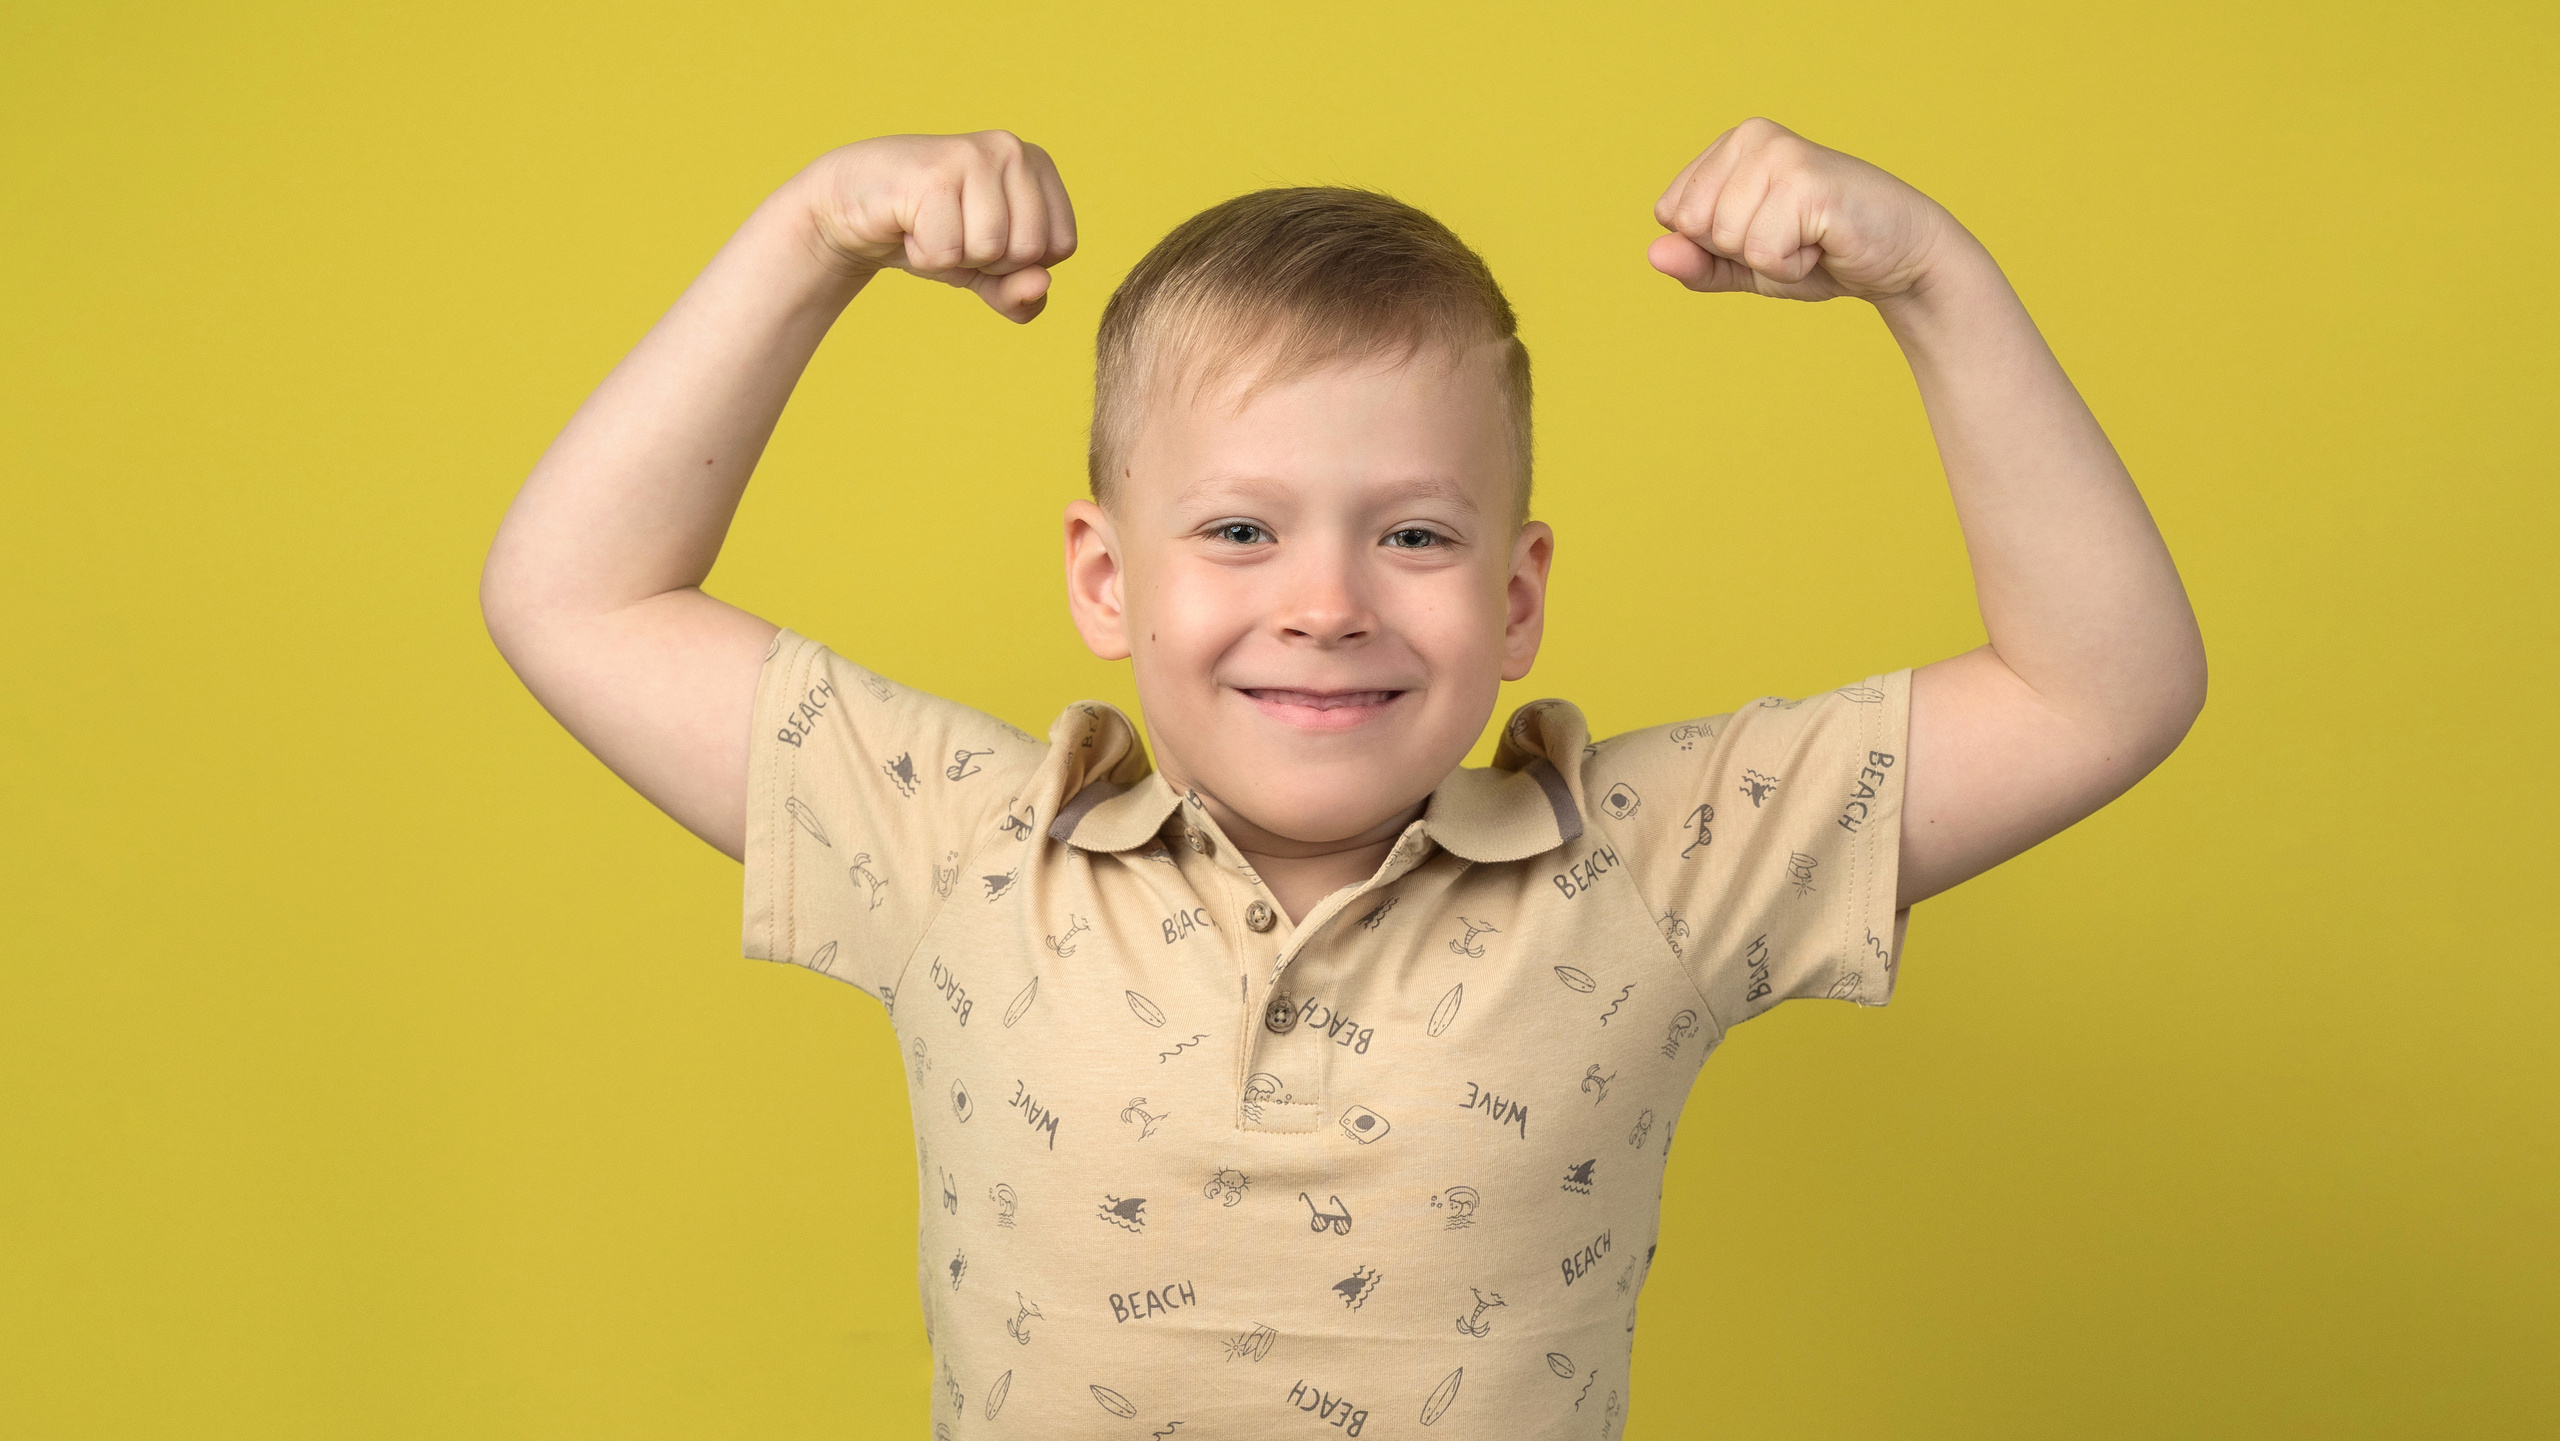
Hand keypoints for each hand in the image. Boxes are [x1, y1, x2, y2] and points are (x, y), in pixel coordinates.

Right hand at [800, 131, 1078, 321]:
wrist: (851, 208)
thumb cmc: (929, 234)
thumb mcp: (986, 275)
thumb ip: (1022, 293)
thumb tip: (1042, 285)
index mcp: (1039, 166)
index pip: (1061, 248)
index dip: (1017, 262)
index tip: (980, 235)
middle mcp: (1013, 150)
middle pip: (1029, 251)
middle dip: (986, 261)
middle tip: (950, 230)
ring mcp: (975, 155)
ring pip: (991, 250)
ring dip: (951, 257)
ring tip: (929, 225)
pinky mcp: (935, 173)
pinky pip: (948, 252)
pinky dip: (923, 255)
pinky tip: (907, 224)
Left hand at [1648, 118, 1959, 305]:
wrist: (1898, 259)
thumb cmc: (1820, 255)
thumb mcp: (1744, 265)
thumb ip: (1696, 263)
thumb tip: (1653, 254)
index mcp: (1729, 146)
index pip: (1672, 214)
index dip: (1713, 244)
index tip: (1763, 232)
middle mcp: (1751, 137)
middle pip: (1693, 226)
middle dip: (1738, 252)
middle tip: (1789, 237)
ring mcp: (1779, 154)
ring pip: (1726, 240)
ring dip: (1769, 260)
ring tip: (1808, 238)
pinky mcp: (1806, 181)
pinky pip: (1763, 254)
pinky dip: (1793, 267)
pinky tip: (1823, 243)